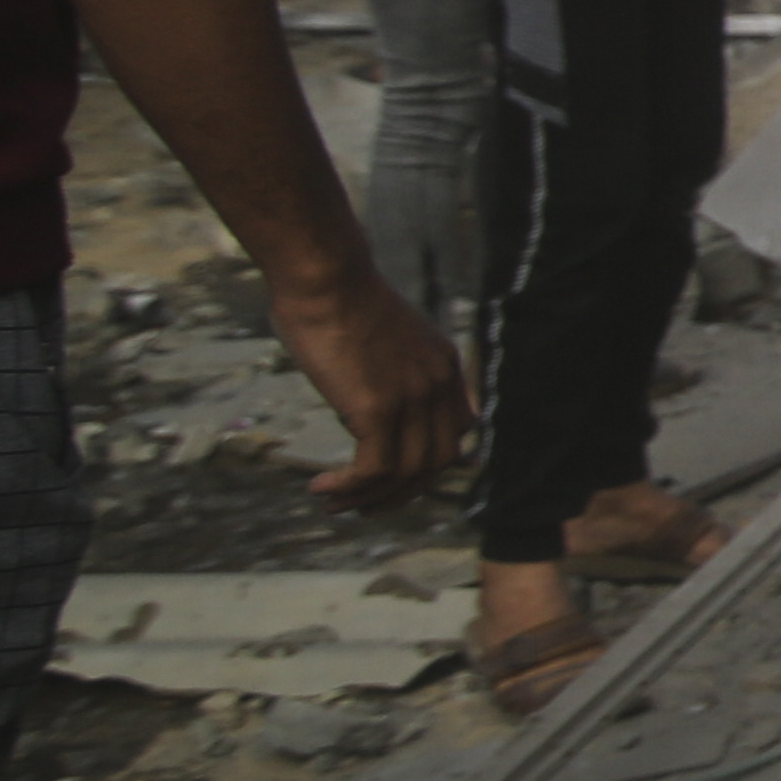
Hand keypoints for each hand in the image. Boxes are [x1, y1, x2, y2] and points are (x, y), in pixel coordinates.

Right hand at [270, 264, 469, 501]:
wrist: (324, 275)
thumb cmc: (334, 297)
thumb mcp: (380, 334)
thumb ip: (386, 364)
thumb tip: (361, 385)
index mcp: (444, 366)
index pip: (459, 431)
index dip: (431, 464)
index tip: (396, 479)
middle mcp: (438, 385)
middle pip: (438, 462)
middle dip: (402, 492)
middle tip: (363, 505)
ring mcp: (412, 399)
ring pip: (406, 474)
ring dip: (369, 498)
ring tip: (333, 504)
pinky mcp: (378, 409)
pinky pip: (374, 471)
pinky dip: (349, 489)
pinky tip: (321, 489)